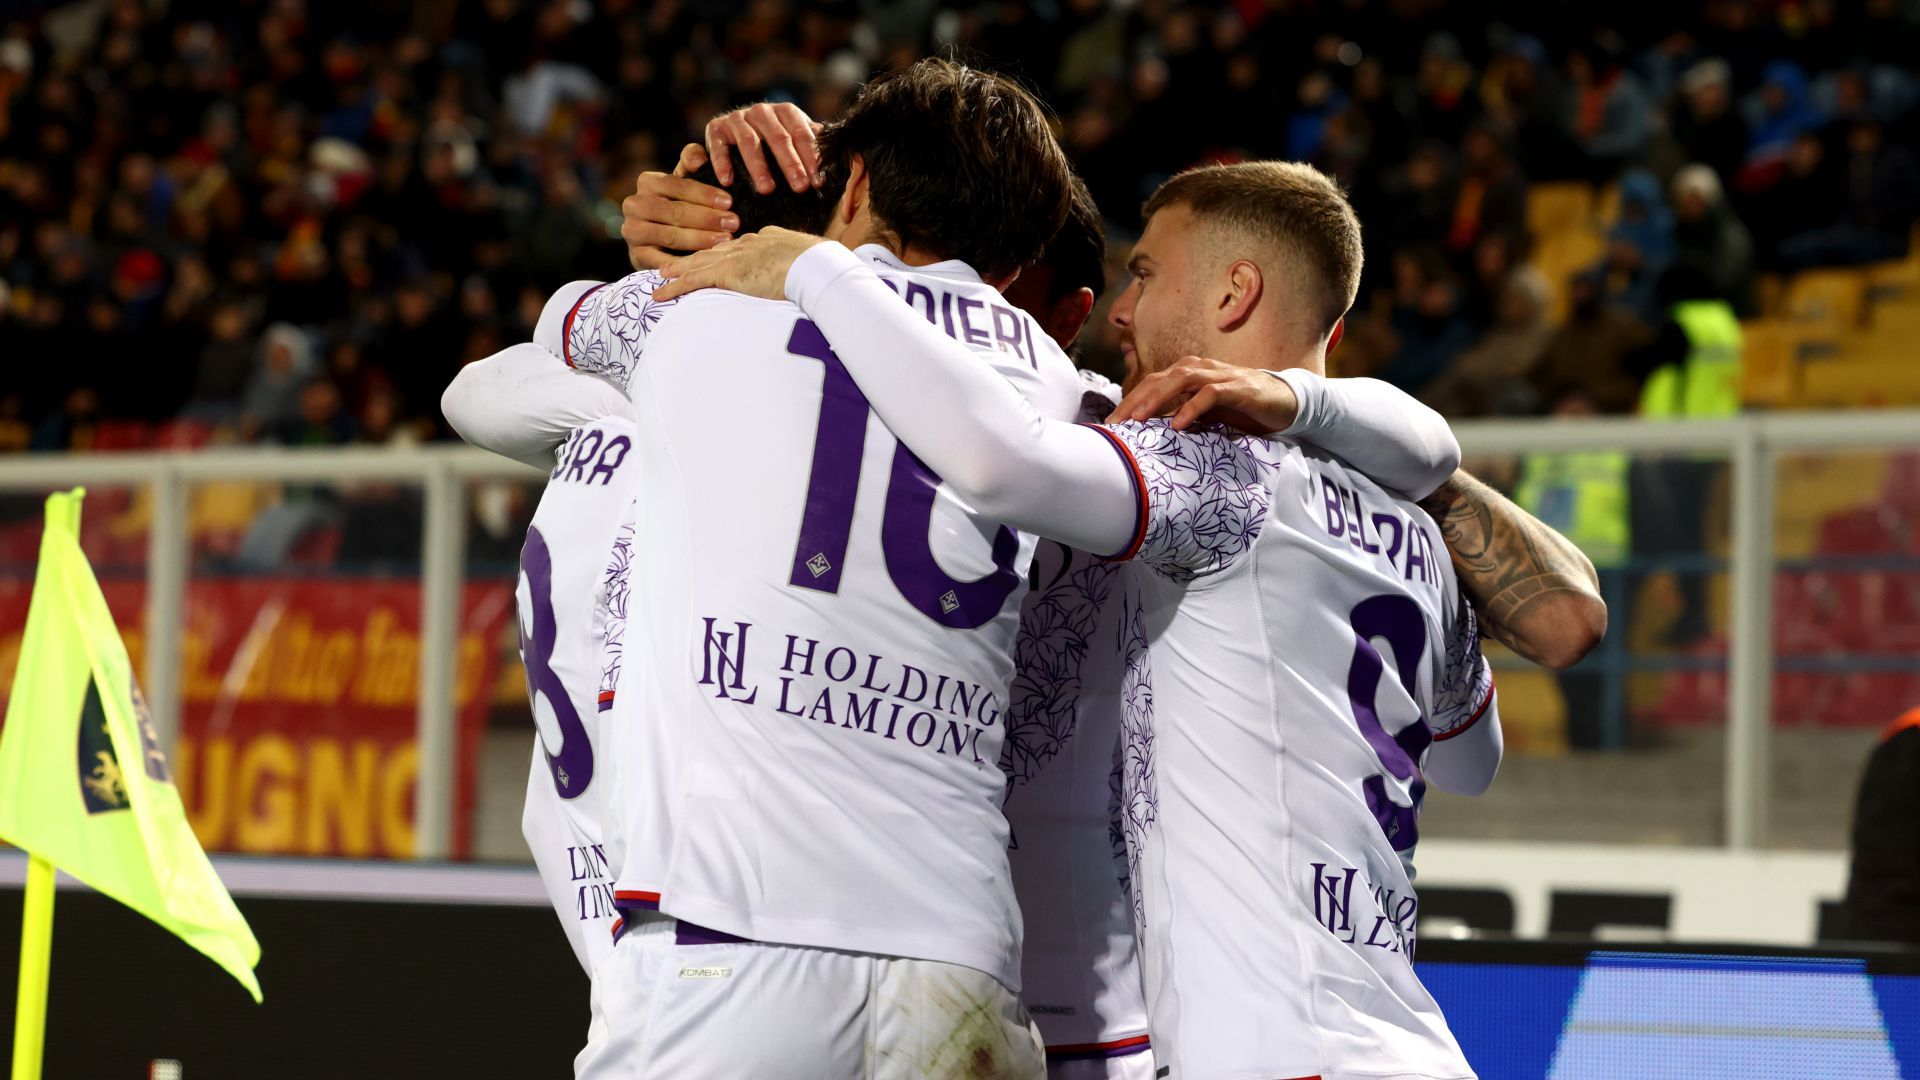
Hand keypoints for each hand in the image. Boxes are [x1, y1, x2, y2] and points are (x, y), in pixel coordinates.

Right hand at [622, 148, 738, 269]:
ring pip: (669, 235)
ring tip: (725, 241)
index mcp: (647, 181)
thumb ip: (693, 162)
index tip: (729, 202)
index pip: (677, 185)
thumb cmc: (683, 204)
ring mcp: (632, 231)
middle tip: (734, 223)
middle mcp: (634, 204)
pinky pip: (663, 260)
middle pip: (674, 211)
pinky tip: (706, 261)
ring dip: (700, 239)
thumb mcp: (688, 182)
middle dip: (707, 218)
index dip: (704, 193)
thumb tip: (698, 158)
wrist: (662, 240)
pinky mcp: (636, 256)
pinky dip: (685, 262)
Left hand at [653, 227, 829, 302]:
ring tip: (661, 276)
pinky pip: (693, 279)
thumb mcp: (811, 262)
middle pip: (714, 252)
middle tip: (677, 264)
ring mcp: (736, 257)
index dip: (723, 253)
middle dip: (695, 258)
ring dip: (678, 271)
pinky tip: (659, 293)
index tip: (714, 257)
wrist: (816, 266)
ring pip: (698, 264)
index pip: (739, 247)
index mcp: (767, 239)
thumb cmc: (822, 267)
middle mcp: (747, 244)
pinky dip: (674, 286)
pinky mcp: (728, 272)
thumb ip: (799, 266)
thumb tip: (803, 274)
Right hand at [704, 102, 823, 193]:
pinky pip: (719, 146)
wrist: (736, 130)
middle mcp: (762, 111)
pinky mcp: (716, 128)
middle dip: (790, 164)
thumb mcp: (795, 138)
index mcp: (786, 112)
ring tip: (767, 189)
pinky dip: (722, 163)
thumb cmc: (774, 141)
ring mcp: (738, 118)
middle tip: (799, 187)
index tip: (817, 181)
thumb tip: (840, 158)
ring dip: (758, 167)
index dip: (811, 157)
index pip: (802, 133)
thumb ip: (814, 144)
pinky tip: (728, 181)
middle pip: (778, 138)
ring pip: (749, 142)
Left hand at [1107, 356, 1299, 434]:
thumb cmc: (1240, 408)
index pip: (1150, 383)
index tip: (1111, 424)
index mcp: (1188, 373)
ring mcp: (1219, 375)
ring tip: (1139, 420)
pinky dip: (1192, 408)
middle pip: (1158, 379)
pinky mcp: (1238, 387)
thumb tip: (1148, 433)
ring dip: (1157, 399)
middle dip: (1134, 401)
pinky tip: (1178, 424)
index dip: (1128, 401)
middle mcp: (1200, 368)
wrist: (1284, 402)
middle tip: (1116, 424)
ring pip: (1181, 379)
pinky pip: (1210, 394)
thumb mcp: (1204, 414)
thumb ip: (1179, 415)